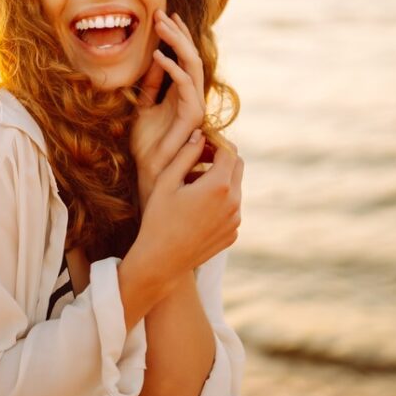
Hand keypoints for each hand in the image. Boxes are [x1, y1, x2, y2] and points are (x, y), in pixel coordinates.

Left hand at [131, 10, 205, 209]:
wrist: (149, 172)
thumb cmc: (146, 145)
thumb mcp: (143, 106)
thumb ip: (151, 85)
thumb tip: (154, 60)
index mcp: (181, 93)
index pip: (183, 57)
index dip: (175, 35)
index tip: (161, 15)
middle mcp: (192, 96)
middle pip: (190, 56)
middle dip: (177, 32)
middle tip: (161, 12)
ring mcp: (195, 105)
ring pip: (192, 65)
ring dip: (176, 43)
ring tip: (159, 25)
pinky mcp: (192, 116)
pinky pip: (186, 85)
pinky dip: (173, 68)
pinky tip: (158, 55)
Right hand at [131, 129, 243, 280]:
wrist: (161, 261)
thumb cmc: (158, 218)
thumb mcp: (166, 181)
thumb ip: (185, 154)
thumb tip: (200, 135)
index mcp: (219, 185)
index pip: (229, 151)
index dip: (216, 141)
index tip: (202, 141)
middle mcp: (234, 202)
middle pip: (237, 167)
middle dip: (222, 158)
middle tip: (200, 157)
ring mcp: (235, 220)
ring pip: (235, 188)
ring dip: (221, 180)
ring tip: (194, 185)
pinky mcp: (233, 234)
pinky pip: (232, 209)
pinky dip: (220, 202)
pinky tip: (197, 209)